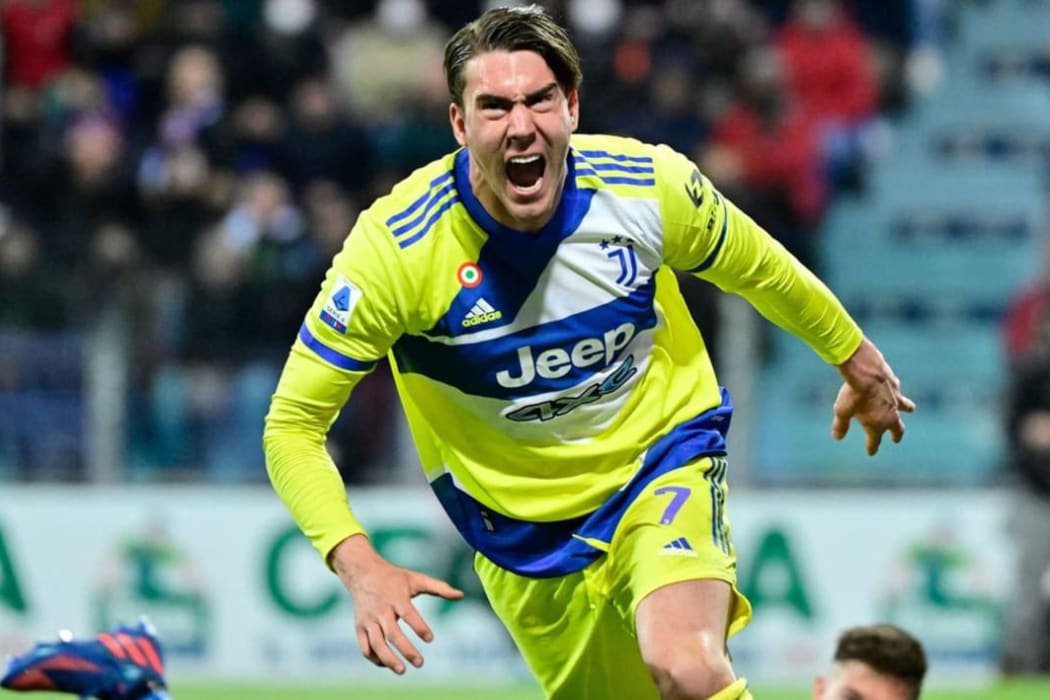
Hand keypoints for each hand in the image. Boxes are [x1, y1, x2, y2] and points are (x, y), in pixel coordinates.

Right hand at [330, 534, 463, 673]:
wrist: (363, 572)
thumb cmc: (395, 578)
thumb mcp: (417, 579)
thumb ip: (439, 588)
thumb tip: (461, 595)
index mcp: (396, 597)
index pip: (409, 614)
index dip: (419, 627)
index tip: (430, 639)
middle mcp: (381, 609)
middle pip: (392, 633)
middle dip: (405, 650)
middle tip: (420, 663)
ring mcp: (368, 619)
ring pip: (376, 643)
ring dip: (388, 659)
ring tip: (402, 670)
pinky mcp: (359, 626)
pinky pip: (365, 647)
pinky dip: (374, 658)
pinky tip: (386, 664)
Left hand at [832, 338, 915, 454]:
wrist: (866, 372)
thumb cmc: (852, 394)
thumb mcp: (842, 411)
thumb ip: (841, 426)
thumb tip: (837, 437)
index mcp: (877, 425)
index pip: (875, 441)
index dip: (872, 447)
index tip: (871, 453)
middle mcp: (890, 415)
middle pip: (897, 429)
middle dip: (896, 435)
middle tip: (895, 440)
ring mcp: (896, 400)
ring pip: (905, 407)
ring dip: (907, 409)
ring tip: (910, 410)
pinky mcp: (896, 385)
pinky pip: (897, 390)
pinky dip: (896, 391)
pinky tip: (894, 387)